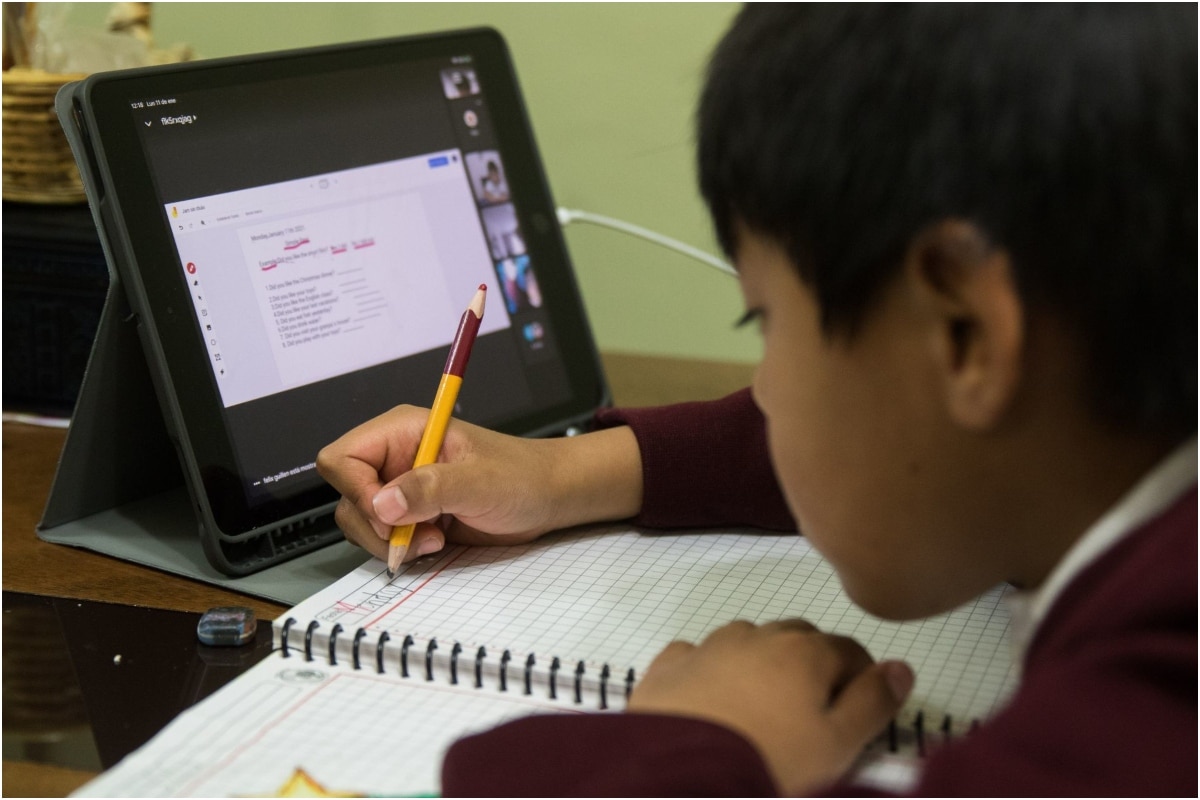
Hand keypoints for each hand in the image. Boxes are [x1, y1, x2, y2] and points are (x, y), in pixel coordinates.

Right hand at [316, 405, 642, 563]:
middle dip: (375, 525)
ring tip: (434, 538)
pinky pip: (380, 538)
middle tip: (417, 534)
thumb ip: (432, 488)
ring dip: (390, 541)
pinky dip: (400, 549)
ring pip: (359, 521)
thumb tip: (384, 502)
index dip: (356, 491)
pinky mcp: (409, 515)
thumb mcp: (480, 482)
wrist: (547, 497)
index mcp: (403, 431)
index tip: (390, 516)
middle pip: (345, 495)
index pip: (342, 458)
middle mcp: (394, 457)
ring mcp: (399, 488)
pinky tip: (434, 542)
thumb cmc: (521, 476)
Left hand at [627, 619, 913, 794]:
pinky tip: (709, 698)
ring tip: (763, 708)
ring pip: (746, 641)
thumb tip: (902, 667)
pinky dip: (710, 669)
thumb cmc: (770, 761)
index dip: (861, 678)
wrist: (677, 772)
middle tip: (813, 712)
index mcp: (805, 652)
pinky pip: (696, 655)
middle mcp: (756, 636)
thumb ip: (874, 703)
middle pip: (798, 637)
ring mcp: (707, 647)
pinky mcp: (667, 667)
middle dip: (813, 664)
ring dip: (762, 662)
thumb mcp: (838, 744)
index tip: (861, 710)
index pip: (849, 650)